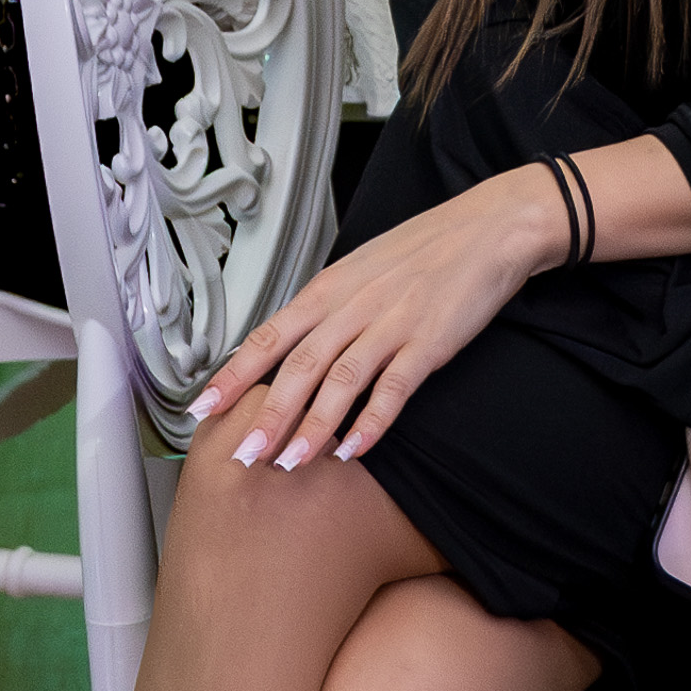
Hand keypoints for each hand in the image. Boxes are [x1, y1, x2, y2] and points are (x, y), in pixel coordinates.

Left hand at [198, 166, 558, 474]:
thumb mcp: (361, 269)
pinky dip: (371, 423)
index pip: (268, 336)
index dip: (233, 375)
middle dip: (265, 415)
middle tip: (242, 454)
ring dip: (311, 427)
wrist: (488, 228)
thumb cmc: (426, 248)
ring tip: (288, 462)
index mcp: (330, 288)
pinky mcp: (428, 343)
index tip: (203, 408)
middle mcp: (352, 307)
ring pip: (339, 383)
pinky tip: (353, 450)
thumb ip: (327, 307)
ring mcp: (390, 325)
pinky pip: (393, 389)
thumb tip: (292, 342)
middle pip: (297, 368)